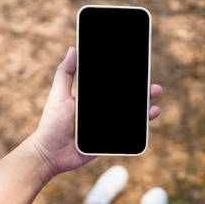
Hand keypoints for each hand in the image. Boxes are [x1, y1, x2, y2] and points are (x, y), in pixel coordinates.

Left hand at [29, 47, 161, 181]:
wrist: (50, 154)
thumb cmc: (51, 124)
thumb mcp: (58, 95)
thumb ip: (65, 74)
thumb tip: (72, 49)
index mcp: (91, 99)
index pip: (111, 86)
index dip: (125, 78)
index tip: (137, 67)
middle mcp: (101, 111)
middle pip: (125, 99)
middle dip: (140, 91)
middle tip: (152, 85)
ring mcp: (107, 125)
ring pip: (130, 114)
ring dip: (144, 107)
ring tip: (154, 97)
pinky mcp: (110, 139)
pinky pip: (128, 132)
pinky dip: (141, 125)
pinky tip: (150, 115)